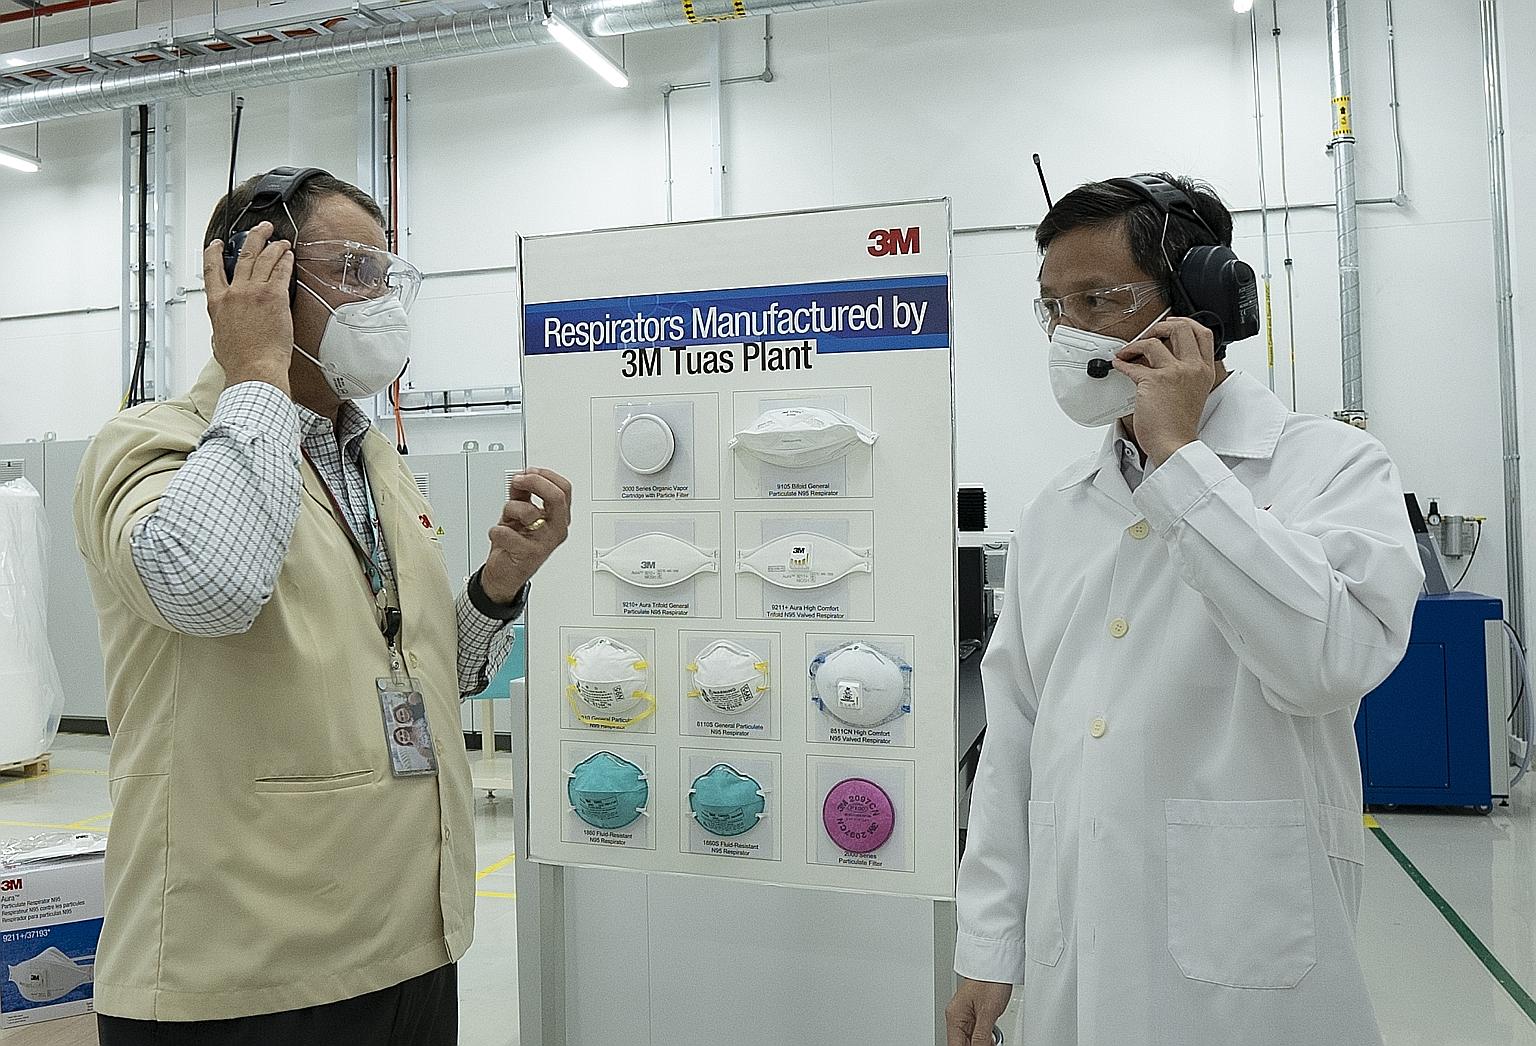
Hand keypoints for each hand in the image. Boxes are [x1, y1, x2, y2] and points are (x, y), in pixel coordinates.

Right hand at [203, 221, 294, 393]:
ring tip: (281, 240)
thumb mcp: (219, 340)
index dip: (213, 253)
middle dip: (253, 238)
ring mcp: (253, 293)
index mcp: (217, 303)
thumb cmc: (239, 362)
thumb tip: (225, 327)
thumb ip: (222, 326)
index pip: (211, 270)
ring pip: (263, 259)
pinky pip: (280, 272)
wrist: (254, 369)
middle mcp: (234, 293)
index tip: (217, 244)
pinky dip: (285, 261)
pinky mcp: (273, 297)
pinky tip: (290, 256)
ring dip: (273, 246)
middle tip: (261, 229)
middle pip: (242, 256)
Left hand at [479, 468, 572, 603]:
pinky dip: (496, 531)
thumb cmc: (516, 544)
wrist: (506, 574)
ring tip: (507, 520)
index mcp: (559, 518)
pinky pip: (506, 532)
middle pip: (556, 496)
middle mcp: (556, 530)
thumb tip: (522, 477)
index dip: (545, 475)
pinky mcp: (527, 554)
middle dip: (534, 482)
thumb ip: (523, 494)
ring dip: (509, 509)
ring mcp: (544, 542)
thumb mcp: (520, 513)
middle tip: (518, 481)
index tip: (530, 472)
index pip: (564, 489)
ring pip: (528, 511)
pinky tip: (499, 536)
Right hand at [946, 977, 1011, 1045]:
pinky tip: (991, 1039)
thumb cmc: (990, 980)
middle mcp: (957, 1017)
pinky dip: (984, 1039)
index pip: (955, 1045)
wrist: (997, 965)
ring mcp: (965, 1016)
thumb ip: (981, 1036)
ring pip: (969, 1040)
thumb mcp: (987, 1012)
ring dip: (980, 1044)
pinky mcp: (975, 1015)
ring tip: (991, 1041)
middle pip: (961, 1043)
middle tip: (989, 1043)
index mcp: (955, 1016)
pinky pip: (976, 1034)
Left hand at [1112, 317, 1218, 468]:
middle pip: (1181, 329)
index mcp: (1204, 371)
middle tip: (1149, 334)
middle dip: (1160, 326)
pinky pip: (1133, 365)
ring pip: (1153, 342)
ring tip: (1127, 352)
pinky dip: (1122, 363)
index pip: (1203, 334)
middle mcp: (1193, 368)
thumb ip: (1187, 374)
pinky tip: (1118, 365)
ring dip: (1135, 344)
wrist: (1174, 443)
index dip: (1186, 322)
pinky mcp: (1154, 381)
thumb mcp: (1194, 393)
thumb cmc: (1179, 424)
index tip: (1172, 322)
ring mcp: (1175, 373)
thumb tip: (1167, 360)